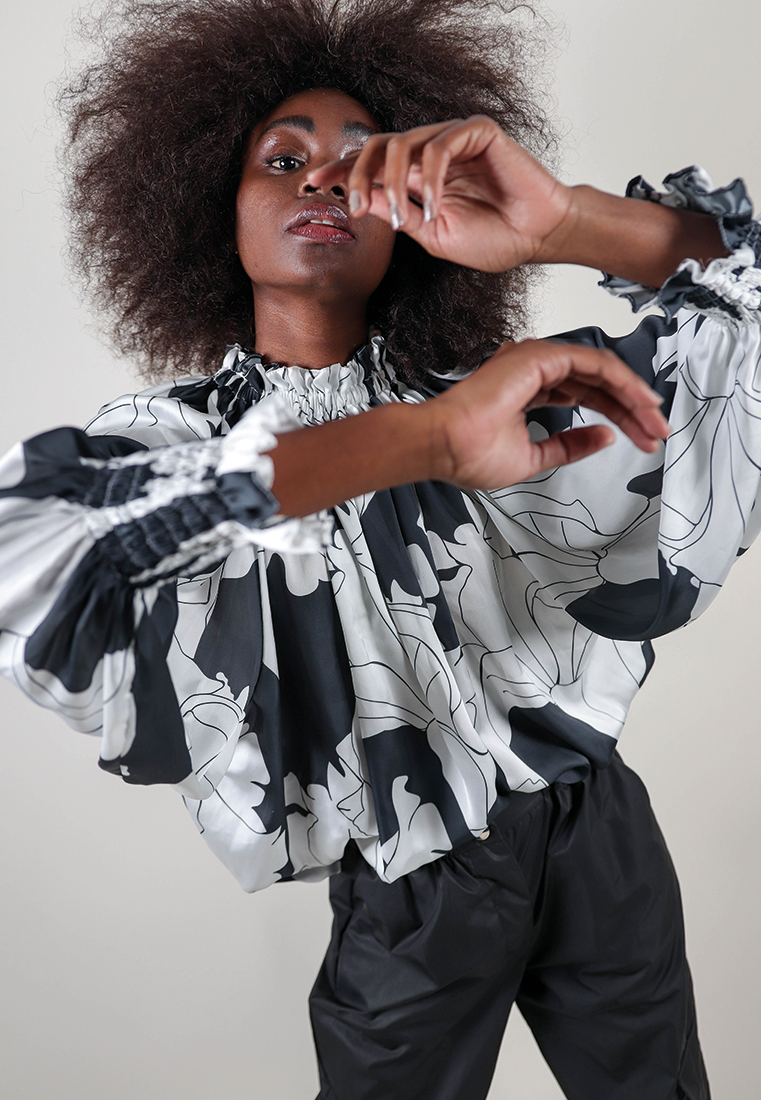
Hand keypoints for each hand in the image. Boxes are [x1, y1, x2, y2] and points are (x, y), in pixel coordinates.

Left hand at [306, 116, 572, 271]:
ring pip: (402, 143)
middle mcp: (430, 151)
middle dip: (355, 174)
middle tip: (350, 207)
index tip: (311, 185)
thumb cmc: (493, 238)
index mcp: (416, 174)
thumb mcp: (432, 233)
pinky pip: (439, 145)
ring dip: (393, 184)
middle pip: (375, 145)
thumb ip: (397, 212)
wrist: (536, 239)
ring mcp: (453, 138)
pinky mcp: (477, 132)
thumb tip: (358, 198)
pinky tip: (436, 206)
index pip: (369, 162)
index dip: (339, 170)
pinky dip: (430, 179)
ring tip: (404, 219)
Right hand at [424, 339, 669, 489]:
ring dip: (632, 395)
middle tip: (657, 431)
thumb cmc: (468, 453)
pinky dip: (620, 380)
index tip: (641, 439)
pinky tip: (638, 400)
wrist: (443, 446)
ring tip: (654, 419)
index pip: (585, 397)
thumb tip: (605, 439)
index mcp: (529, 390)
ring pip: (600, 371)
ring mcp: (537, 361)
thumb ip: (570, 446)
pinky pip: (593, 363)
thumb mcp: (535, 457)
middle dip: (632, 409)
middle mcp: (535, 371)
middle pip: (598, 384)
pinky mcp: (540, 358)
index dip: (617, 417)